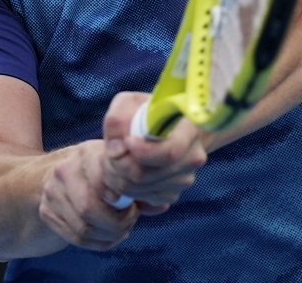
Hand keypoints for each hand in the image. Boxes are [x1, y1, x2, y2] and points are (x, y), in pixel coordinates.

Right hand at [39, 139, 140, 250]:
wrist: (61, 172)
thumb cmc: (100, 170)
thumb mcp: (118, 168)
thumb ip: (140, 186)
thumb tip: (162, 205)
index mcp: (86, 153)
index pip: (102, 180)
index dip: (121, 201)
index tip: (133, 206)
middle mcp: (64, 170)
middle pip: (88, 208)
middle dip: (116, 224)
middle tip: (130, 221)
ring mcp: (51, 191)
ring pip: (83, 228)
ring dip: (108, 236)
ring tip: (121, 230)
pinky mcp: (46, 211)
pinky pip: (75, 238)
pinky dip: (97, 244)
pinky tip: (108, 237)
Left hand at [100, 92, 207, 211]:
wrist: (166, 126)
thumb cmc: (148, 112)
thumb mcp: (130, 103)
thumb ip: (118, 119)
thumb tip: (116, 149)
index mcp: (190, 130)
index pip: (170, 152)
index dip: (142, 152)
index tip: (127, 141)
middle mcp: (192, 158)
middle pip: (144, 175)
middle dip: (116, 164)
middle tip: (109, 151)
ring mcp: (183, 179)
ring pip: (138, 189)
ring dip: (116, 176)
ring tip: (114, 158)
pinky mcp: (172, 194)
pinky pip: (140, 198)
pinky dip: (125, 187)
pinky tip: (124, 171)